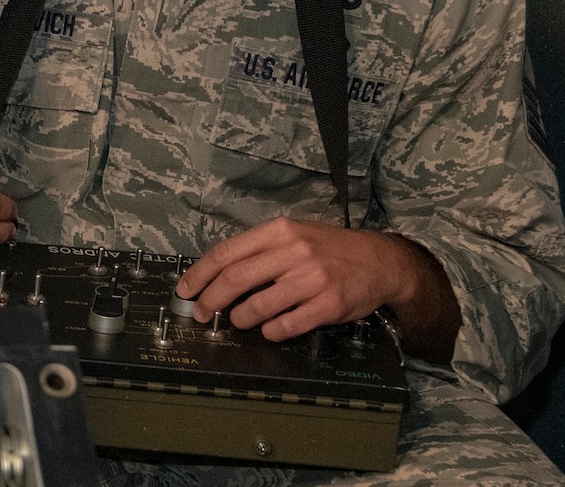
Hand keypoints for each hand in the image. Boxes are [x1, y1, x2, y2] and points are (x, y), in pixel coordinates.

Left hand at [175, 218, 459, 359]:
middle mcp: (293, 252)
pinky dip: (271, 331)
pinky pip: (288, 325)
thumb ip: (259, 250)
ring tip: (238, 320)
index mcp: (279, 231)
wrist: (380, 261)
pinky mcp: (329, 305)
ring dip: (240, 318)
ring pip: (259, 304)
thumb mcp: (293, 235)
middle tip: (200, 313)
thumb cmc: (328, 249)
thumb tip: (217, 273)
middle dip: (211, 299)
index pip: (227, 252)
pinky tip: (269, 330)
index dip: (200, 273)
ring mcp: (312, 279)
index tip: (184, 290)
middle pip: (236, 278)